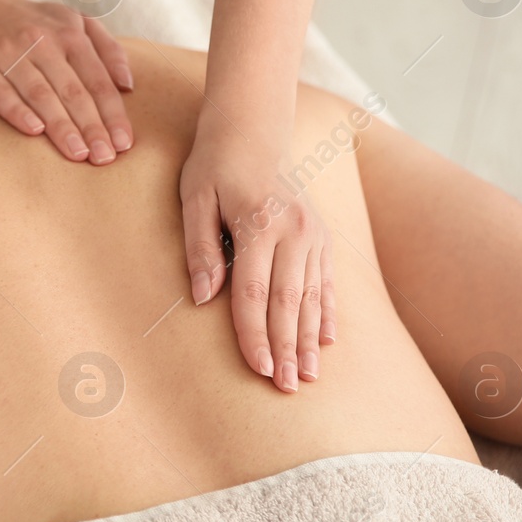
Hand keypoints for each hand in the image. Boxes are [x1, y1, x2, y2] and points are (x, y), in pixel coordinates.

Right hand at [0, 0, 134, 163]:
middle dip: (92, 126)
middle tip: (104, 157)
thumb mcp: (72, 19)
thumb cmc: (29, 20)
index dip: (112, 113)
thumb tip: (128, 85)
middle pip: (73, 90)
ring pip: (40, 93)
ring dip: (62, 125)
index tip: (123, 144)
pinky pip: (0, 90)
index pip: (97, 80)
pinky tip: (34, 131)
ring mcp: (8, 52)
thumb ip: (106, 47)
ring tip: (78, 154)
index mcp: (69, 33)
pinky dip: (18, 110)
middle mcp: (41, 40)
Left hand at [178, 112, 334, 392]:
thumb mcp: (194, 200)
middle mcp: (293, 230)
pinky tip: (326, 341)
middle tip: (288, 388)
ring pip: (313, 297)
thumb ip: (200, 248)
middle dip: (286, 348)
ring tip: (309, 376)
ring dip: (309, 340)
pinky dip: (327, 313)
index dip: (255, 336)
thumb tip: (204, 298)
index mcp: (258, 223)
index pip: (254, 293)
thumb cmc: (212, 168)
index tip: (259, 370)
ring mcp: (313, 233)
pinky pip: (327, 282)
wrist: (252, 133)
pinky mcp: (322, 235)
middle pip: (289, 302)